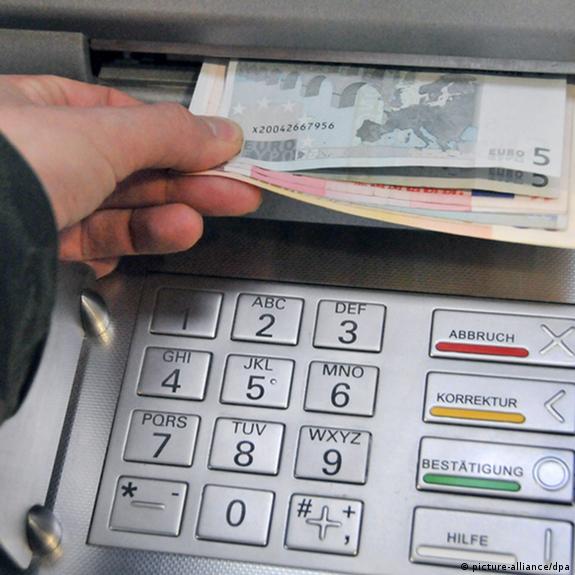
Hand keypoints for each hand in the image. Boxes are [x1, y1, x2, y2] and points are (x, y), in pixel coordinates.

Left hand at [0, 75, 260, 276]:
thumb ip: (167, 134)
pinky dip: (123, 244)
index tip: (218, 152)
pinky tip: (139, 247)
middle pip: (130, 166)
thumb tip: (221, 133)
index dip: (177, 134)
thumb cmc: (6, 165)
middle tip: (235, 192)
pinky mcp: (39, 243)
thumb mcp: (100, 135)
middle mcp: (38, 152)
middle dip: (188, 181)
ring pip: (116, 207)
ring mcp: (38, 200)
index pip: (124, 115)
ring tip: (198, 221)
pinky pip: (93, 240)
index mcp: (38, 106)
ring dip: (164, 217)